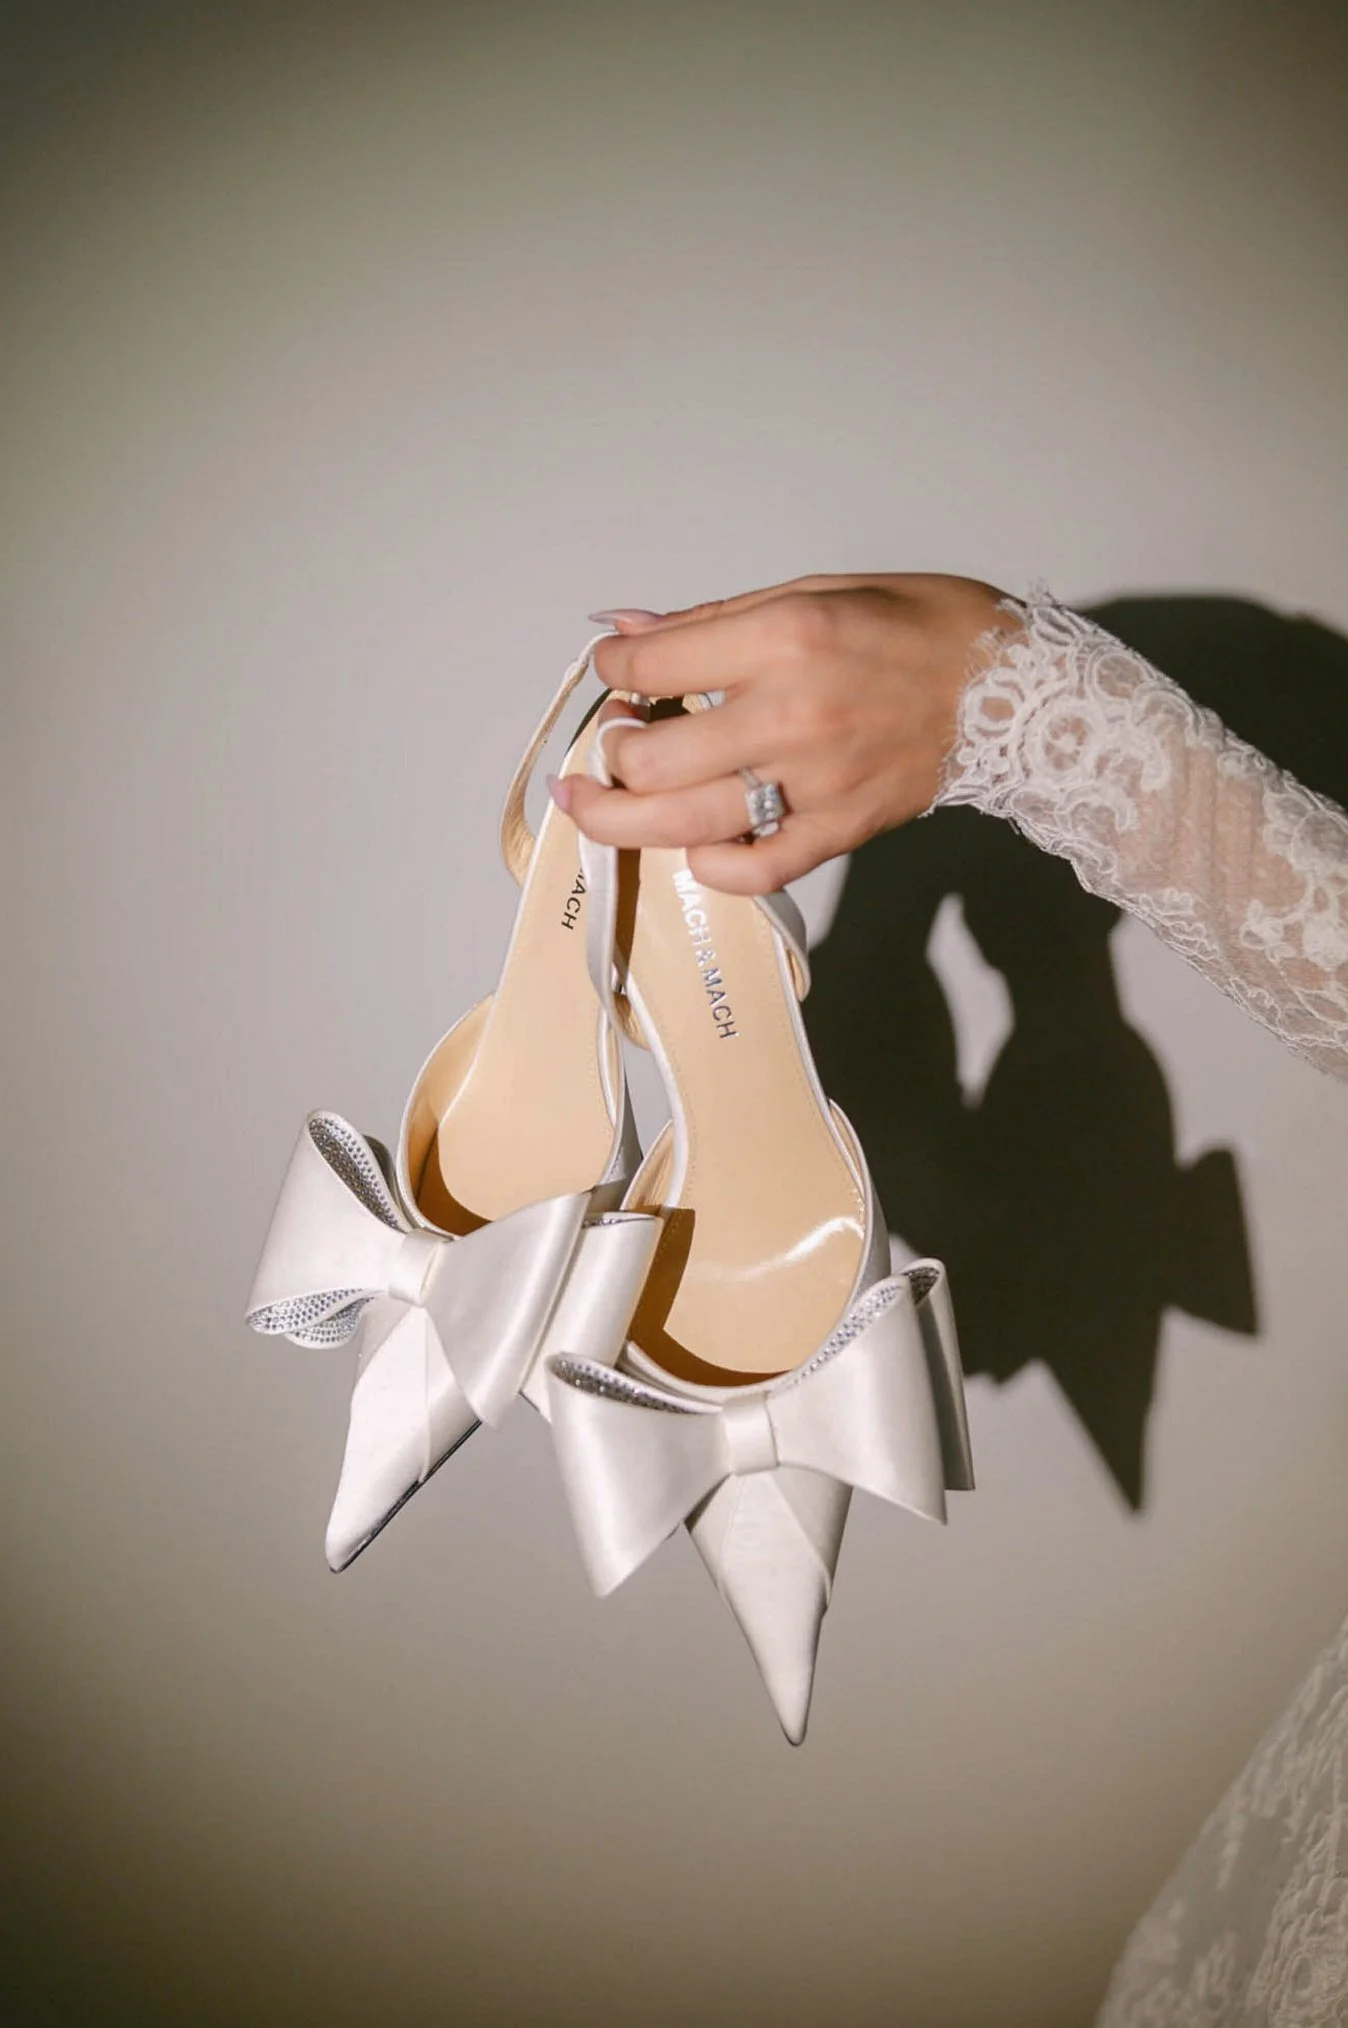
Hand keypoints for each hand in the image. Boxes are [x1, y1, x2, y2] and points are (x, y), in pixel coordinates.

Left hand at [552, 573, 1014, 893]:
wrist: (1014, 690)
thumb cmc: (921, 628)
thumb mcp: (815, 589)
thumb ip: (714, 619)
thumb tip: (628, 631)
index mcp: (785, 638)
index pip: (653, 666)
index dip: (614, 667)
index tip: (616, 669)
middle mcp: (793, 715)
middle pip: (652, 761)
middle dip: (611, 752)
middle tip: (615, 740)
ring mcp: (816, 782)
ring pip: (684, 824)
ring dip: (623, 818)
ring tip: (599, 803)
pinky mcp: (841, 830)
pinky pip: (755, 868)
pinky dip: (711, 866)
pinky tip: (693, 844)